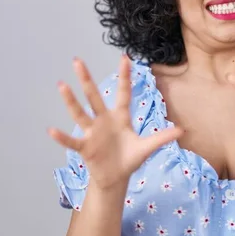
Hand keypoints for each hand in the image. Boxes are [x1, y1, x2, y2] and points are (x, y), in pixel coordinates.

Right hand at [48, 55, 182, 189]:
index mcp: (120, 117)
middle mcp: (103, 120)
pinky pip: (71, 141)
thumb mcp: (147, 148)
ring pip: (80, 113)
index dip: (124, 77)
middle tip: (77, 61)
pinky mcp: (85, 147)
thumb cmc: (129, 158)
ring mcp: (92, 133)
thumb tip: (182, 130)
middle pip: (94, 97)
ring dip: (71, 101)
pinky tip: (51, 130)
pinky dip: (62, 137)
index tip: (125, 58)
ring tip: (61, 86)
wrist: (116, 177)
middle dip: (86, 79)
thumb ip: (162, 137)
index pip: (123, 93)